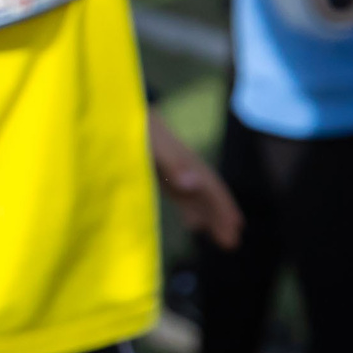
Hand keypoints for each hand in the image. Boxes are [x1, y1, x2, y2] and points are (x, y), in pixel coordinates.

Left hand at [147, 110, 242, 250]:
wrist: (116, 110)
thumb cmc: (136, 126)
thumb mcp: (153, 144)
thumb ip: (173, 163)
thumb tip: (193, 184)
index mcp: (185, 161)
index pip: (210, 187)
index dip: (223, 207)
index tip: (236, 226)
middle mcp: (183, 166)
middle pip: (208, 194)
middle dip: (221, 217)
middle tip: (232, 243)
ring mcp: (172, 169)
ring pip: (197, 197)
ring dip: (209, 216)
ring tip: (221, 239)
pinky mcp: (158, 171)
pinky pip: (181, 194)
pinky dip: (190, 209)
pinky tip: (193, 224)